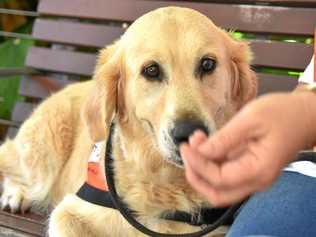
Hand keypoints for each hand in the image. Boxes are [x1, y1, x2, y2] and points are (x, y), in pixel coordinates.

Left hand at [180, 92, 315, 206]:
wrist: (305, 115)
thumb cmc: (282, 113)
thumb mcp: (251, 119)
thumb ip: (224, 139)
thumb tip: (200, 151)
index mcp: (258, 170)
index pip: (219, 179)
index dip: (197, 165)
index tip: (184, 146)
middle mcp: (255, 181)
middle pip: (217, 194)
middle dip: (196, 175)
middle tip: (187, 150)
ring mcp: (252, 176)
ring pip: (218, 185)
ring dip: (201, 167)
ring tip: (196, 140)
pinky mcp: (248, 169)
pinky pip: (224, 173)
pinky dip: (210, 162)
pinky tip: (205, 142)